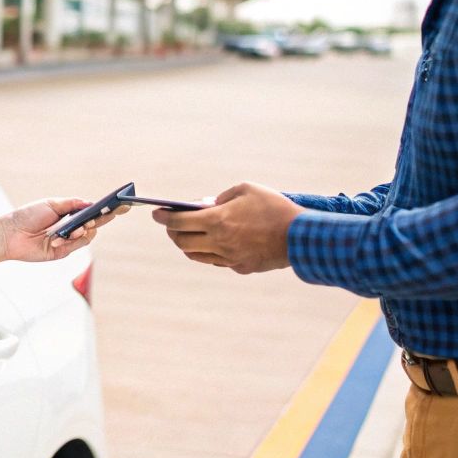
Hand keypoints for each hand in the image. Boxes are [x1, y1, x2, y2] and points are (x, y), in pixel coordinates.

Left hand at [0, 197, 127, 262]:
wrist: (11, 233)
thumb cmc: (28, 216)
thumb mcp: (51, 204)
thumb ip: (71, 204)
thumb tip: (90, 203)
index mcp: (69, 214)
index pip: (91, 212)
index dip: (106, 210)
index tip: (121, 205)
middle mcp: (70, 228)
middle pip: (94, 224)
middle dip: (103, 219)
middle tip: (110, 214)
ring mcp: (67, 241)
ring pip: (87, 236)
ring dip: (85, 230)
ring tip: (80, 226)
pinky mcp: (61, 252)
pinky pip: (75, 246)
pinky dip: (72, 240)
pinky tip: (61, 237)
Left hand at [152, 183, 303, 273]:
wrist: (301, 236)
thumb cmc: (274, 207)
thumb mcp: (246, 190)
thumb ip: (221, 197)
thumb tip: (203, 206)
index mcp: (218, 221)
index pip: (179, 221)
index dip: (164, 217)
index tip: (156, 213)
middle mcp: (219, 242)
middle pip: (182, 241)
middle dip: (172, 231)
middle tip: (171, 223)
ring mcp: (229, 258)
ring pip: (196, 255)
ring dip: (187, 244)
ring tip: (188, 233)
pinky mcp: (240, 267)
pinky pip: (215, 261)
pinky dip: (207, 251)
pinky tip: (210, 242)